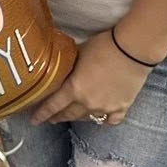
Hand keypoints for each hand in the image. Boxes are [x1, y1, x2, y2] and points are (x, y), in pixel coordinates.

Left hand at [29, 30, 153, 126]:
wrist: (132, 50)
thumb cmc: (103, 46)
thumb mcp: (78, 53)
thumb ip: (68, 65)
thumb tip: (60, 66)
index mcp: (74, 89)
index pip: (53, 106)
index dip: (42, 114)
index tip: (34, 120)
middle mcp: (88, 103)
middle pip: (68, 114)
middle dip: (57, 117)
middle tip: (51, 118)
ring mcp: (105, 108)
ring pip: (87, 118)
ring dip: (77, 116)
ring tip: (72, 115)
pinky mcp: (122, 107)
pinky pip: (109, 120)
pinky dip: (104, 119)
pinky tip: (100, 116)